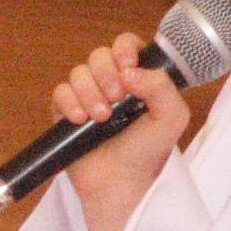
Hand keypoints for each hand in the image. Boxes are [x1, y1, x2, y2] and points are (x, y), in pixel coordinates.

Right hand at [56, 32, 190, 230]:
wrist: (121, 184)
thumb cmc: (148, 153)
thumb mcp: (171, 117)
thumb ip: (162, 86)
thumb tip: (130, 72)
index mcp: (138, 80)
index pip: (126, 45)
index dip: (124, 49)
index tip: (127, 67)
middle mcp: (112, 84)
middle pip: (99, 55)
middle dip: (106, 75)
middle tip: (116, 101)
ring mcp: (87, 98)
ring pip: (78, 72)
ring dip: (89, 92)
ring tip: (102, 118)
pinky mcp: (65, 114)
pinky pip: (59, 92)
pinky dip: (69, 103)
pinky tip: (80, 121)